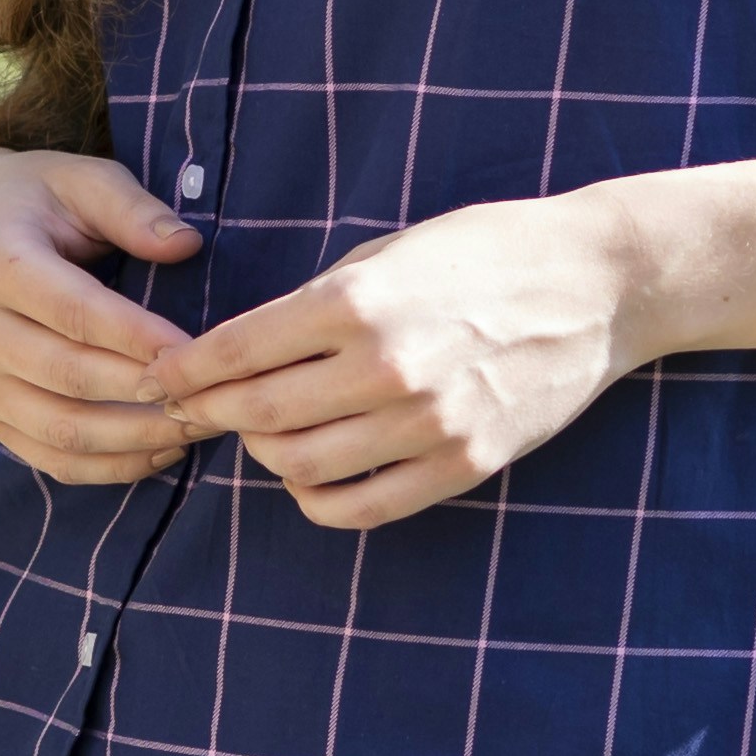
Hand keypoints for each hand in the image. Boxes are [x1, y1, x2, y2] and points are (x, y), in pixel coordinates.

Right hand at [0, 148, 208, 484]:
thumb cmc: (43, 197)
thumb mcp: (86, 180)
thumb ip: (134, 210)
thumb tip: (185, 245)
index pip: (76, 313)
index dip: (139, 338)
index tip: (198, 351)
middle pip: (70, 377)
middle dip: (148, 394)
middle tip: (214, 396)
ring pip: (61, 430)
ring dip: (136, 438)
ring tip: (198, 427)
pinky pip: (49, 457)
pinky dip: (109, 466)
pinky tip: (161, 451)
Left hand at [164, 190, 644, 530]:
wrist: (597, 284)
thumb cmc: (486, 250)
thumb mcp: (390, 249)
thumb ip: (316, 299)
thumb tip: (240, 346)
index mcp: (358, 300)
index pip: (237, 350)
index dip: (183, 369)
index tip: (158, 376)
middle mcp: (386, 366)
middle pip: (257, 413)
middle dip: (211, 413)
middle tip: (194, 409)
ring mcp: (427, 423)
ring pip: (300, 467)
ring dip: (264, 454)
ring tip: (261, 433)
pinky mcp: (462, 464)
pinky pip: (361, 507)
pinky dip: (317, 500)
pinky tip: (309, 478)